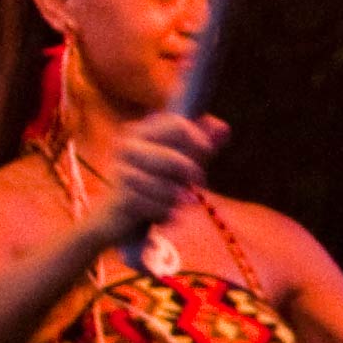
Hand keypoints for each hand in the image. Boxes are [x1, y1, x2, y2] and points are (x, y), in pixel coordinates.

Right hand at [88, 113, 220, 253]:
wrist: (120, 217)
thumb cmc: (157, 182)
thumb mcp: (184, 160)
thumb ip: (203, 143)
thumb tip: (223, 129)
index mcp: (144, 131)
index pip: (177, 125)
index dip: (199, 140)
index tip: (207, 152)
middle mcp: (127, 146)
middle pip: (173, 158)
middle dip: (190, 173)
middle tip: (198, 184)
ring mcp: (119, 171)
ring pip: (159, 183)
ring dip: (176, 196)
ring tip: (186, 202)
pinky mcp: (118, 198)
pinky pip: (146, 203)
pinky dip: (163, 212)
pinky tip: (171, 216)